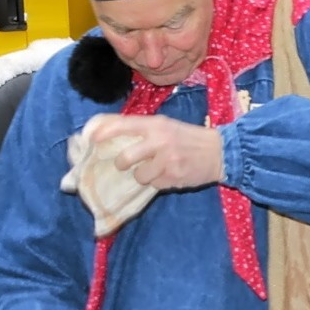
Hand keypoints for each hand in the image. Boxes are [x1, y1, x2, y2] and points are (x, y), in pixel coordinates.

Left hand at [91, 115, 224, 190]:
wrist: (220, 152)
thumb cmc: (188, 138)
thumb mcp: (166, 126)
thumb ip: (142, 129)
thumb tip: (109, 134)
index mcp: (155, 124)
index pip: (121, 125)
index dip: (102, 133)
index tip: (89, 140)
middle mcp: (159, 140)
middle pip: (124, 158)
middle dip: (122, 164)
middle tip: (126, 165)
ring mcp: (166, 160)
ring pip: (139, 175)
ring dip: (143, 176)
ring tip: (155, 170)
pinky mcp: (174, 177)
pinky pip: (155, 185)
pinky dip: (159, 182)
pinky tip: (170, 175)